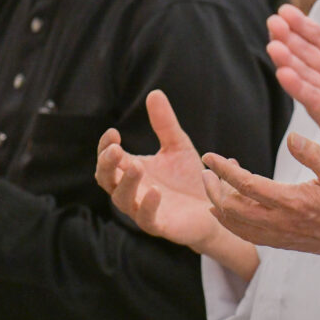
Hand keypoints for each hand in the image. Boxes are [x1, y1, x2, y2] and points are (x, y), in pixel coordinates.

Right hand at [95, 90, 222, 248]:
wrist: (213, 206)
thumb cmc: (189, 177)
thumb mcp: (178, 145)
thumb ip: (165, 123)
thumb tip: (154, 93)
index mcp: (131, 170)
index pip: (108, 159)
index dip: (105, 147)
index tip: (113, 133)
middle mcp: (132, 190)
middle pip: (106, 180)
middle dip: (107, 165)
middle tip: (115, 150)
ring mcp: (143, 209)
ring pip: (122, 200)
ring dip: (127, 183)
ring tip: (136, 166)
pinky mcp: (159, 226)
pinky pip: (146, 219)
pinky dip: (147, 206)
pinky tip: (155, 192)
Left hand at [201, 132, 319, 264]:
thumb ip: (313, 153)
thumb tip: (291, 136)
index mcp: (291, 202)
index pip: (245, 185)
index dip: (223, 170)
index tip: (209, 157)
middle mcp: (281, 222)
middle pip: (232, 209)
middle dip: (213, 189)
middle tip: (207, 172)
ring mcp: (281, 236)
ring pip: (236, 226)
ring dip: (220, 207)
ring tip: (215, 188)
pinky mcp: (284, 243)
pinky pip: (248, 236)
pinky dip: (232, 224)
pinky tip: (230, 213)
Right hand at [267, 2, 319, 206]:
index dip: (304, 26)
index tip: (286, 10)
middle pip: (308, 57)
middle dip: (289, 40)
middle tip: (273, 22)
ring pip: (306, 79)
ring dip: (288, 63)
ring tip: (274, 46)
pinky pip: (316, 104)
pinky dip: (300, 90)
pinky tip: (286, 75)